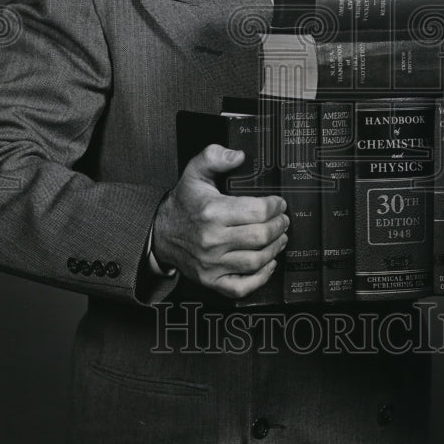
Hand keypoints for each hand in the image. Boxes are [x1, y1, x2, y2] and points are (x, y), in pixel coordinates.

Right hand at [152, 144, 288, 298]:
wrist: (160, 233)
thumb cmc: (183, 203)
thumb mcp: (195, 172)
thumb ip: (215, 157)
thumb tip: (239, 155)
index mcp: (212, 212)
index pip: (257, 211)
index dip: (275, 206)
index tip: (279, 203)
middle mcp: (212, 240)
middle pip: (261, 236)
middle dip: (279, 226)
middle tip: (283, 220)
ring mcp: (211, 263)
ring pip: (256, 260)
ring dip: (276, 248)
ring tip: (280, 237)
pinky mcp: (211, 280)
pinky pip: (242, 287)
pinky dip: (261, 278)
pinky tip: (268, 263)